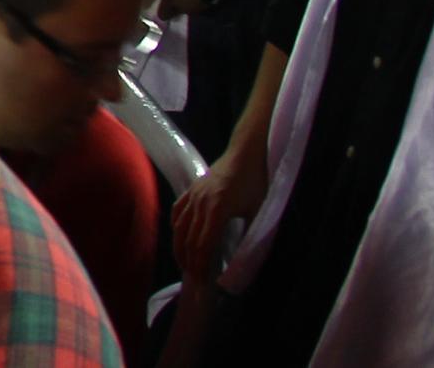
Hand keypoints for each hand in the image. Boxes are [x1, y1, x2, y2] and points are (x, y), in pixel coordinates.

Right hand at [172, 140, 268, 277]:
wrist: (246, 153)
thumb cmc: (256, 182)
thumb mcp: (258, 211)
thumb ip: (249, 234)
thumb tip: (244, 259)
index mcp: (217, 210)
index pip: (203, 244)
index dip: (201, 264)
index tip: (202, 280)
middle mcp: (200, 203)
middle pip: (188, 238)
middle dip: (188, 260)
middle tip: (191, 278)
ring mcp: (193, 195)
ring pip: (180, 226)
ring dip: (179, 246)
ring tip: (183, 262)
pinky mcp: (192, 188)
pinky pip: (178, 211)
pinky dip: (176, 226)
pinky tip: (178, 235)